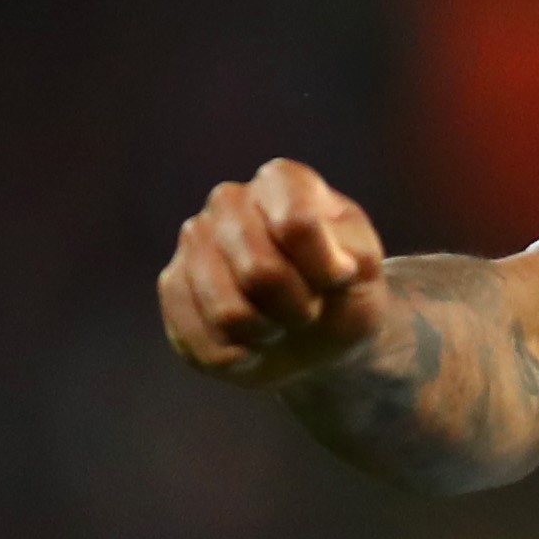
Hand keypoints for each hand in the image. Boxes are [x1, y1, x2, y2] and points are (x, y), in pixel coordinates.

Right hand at [159, 157, 396, 390]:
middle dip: (297, 308)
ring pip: (228, 311)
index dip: (326, 270)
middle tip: (309, 309)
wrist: (318, 330)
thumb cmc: (344, 288)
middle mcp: (228, 201)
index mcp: (281, 182)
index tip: (341, 279)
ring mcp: (193, 242)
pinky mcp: (173, 287)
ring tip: (279, 323)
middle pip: (260, 272)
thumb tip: (330, 266)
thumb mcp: (366, 268)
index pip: (298, 225)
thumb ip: (354, 256)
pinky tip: (251, 341)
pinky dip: (241, 356)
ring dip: (268, 333)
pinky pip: (203, 341)